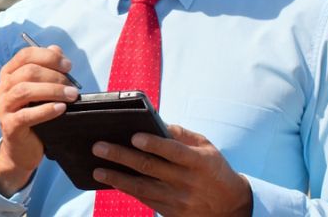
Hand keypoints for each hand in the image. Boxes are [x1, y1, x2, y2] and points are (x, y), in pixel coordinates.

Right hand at [0, 45, 79, 196]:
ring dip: (52, 91)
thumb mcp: (41, 90)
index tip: (68, 65)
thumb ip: (47, 68)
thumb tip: (56, 49)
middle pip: (27, 72)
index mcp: (9, 74)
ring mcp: (3, 107)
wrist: (22, 149)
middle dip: (54, 75)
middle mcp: (3, 88)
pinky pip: (26, 115)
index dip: (48, 57)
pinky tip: (61, 109)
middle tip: (73, 85)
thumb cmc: (34, 116)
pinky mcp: (10, 126)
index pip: (25, 55)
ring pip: (24, 91)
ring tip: (71, 96)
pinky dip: (46, 110)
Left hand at [92, 124, 252, 216]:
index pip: (174, 151)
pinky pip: (144, 200)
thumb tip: (156, 120)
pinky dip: (127, 189)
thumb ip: (182, 134)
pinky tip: (111, 180)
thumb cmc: (213, 169)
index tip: (134, 136)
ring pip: (143, 188)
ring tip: (97, 169)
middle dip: (122, 157)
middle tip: (99, 147)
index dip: (154, 144)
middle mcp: (187, 182)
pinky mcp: (170, 213)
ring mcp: (178, 200)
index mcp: (199, 162)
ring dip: (117, 178)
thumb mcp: (206, 147)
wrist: (229, 208)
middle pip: (150, 168)